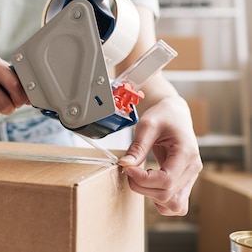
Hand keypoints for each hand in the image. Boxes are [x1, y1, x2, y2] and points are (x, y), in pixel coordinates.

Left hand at [118, 95, 202, 214]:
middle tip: (129, 170)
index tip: (127, 168)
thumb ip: (137, 147)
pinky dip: (161, 200)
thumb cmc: (163, 116)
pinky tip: (150, 185)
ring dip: (152, 196)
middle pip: (168, 194)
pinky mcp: (186, 182)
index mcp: (186, 153)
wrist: (175, 114)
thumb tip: (125, 165)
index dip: (142, 179)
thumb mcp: (147, 125)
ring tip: (141, 178)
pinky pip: (176, 203)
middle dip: (142, 187)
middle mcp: (193, 168)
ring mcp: (191, 177)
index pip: (166, 179)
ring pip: (175, 204)